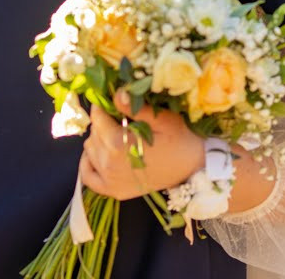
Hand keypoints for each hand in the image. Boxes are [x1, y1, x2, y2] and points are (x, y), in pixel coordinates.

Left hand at [79, 91, 204, 200]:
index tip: (111, 101)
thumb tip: (117, 93)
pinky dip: (88, 163)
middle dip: (103, 123)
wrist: (196, 167)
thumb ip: (136, 108)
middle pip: (93, 134)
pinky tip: (98, 153)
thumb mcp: (162, 119)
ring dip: (98, 139)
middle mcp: (110, 165)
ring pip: (89, 150)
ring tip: (116, 134)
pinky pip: (88, 177)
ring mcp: (111, 181)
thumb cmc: (180, 139)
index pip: (98, 119)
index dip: (103, 106)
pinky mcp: (114, 191)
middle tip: (119, 118)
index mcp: (119, 146)